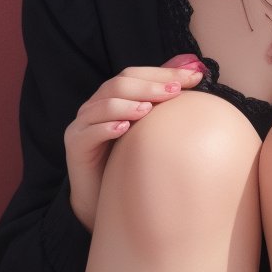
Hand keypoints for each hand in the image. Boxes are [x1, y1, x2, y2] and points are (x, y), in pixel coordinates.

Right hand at [65, 54, 206, 232]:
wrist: (100, 198)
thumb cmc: (128, 162)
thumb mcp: (149, 131)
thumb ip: (164, 104)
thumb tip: (197, 74)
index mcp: (112, 97)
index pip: (135, 75)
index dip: (163, 73)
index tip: (194, 76)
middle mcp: (95, 106)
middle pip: (119, 85)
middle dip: (149, 86)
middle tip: (174, 91)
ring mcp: (82, 124)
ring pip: (103, 105)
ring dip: (128, 104)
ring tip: (148, 109)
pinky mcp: (75, 145)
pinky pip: (89, 133)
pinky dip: (106, 128)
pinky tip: (124, 129)